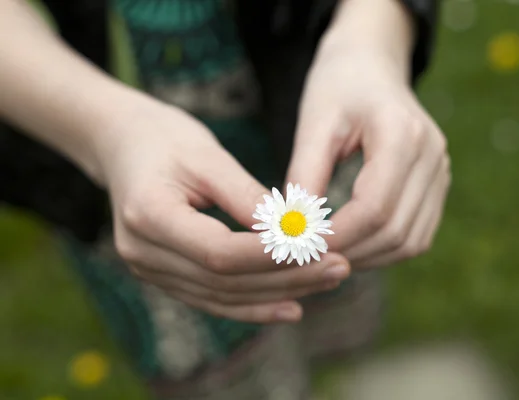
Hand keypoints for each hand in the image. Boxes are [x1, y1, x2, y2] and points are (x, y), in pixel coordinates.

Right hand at [92, 99, 349, 322]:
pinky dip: (253, 305)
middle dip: (287, 278)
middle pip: (224, 281)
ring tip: (328, 281)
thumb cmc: (165, 138)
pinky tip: (292, 306)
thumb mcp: (207, 154)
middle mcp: (141, 253)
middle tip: (339, 267)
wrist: (122, 145)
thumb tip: (294, 231)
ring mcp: (149, 270)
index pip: (219, 252)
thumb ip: (246, 196)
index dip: (272, 255)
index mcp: (148, 215)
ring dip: (278, 294)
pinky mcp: (164, 275)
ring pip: (222, 297)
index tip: (319, 246)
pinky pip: (213, 298)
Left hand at [286, 0, 449, 268]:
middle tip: (308, 259)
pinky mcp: (438, 185)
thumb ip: (305, 175)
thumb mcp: (313, 123)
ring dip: (367, 258)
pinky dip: (384, 250)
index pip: (374, 208)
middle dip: (349, 254)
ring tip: (326, 256)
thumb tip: (296, 232)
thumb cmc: (337, 87)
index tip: (300, 248)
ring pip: (411, 242)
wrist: (372, 65)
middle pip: (395, 232)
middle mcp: (432, 155)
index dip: (337, 238)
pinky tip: (352, 247)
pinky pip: (417, 235)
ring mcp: (441, 172)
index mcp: (401, 133)